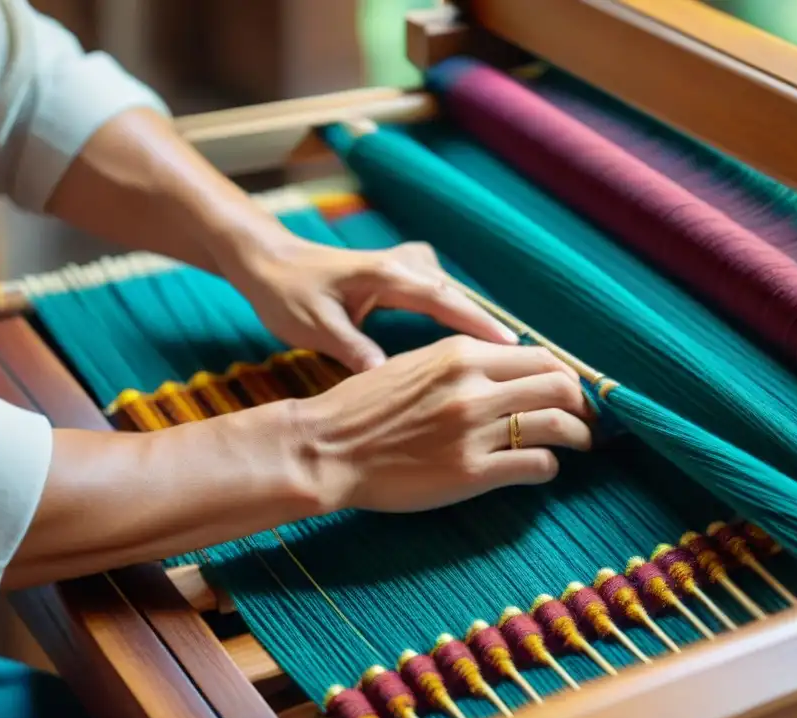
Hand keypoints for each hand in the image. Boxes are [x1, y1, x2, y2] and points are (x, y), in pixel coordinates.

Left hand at [226, 235, 518, 372]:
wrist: (269, 261)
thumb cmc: (287, 293)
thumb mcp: (314, 327)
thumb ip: (352, 349)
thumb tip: (386, 376)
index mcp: (388, 274)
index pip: (447, 301)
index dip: (481, 327)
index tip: (514, 351)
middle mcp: (405, 265)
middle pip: (461, 299)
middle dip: (491, 332)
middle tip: (527, 365)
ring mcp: (407, 265)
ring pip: (455, 298)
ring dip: (478, 328)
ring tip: (510, 364)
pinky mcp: (404, 274)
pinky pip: (443, 298)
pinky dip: (460, 321)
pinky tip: (472, 351)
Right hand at [287, 336, 593, 513]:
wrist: (326, 447)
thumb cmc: (363, 408)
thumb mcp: (415, 366)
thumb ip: (462, 365)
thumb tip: (508, 372)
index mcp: (460, 354)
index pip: (541, 357)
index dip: (567, 376)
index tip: (571, 392)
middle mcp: (474, 386)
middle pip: (560, 386)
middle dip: (583, 406)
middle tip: (586, 421)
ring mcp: (474, 430)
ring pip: (559, 425)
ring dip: (579, 437)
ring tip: (580, 445)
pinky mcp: (471, 472)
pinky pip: (536, 465)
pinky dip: (549, 467)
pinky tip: (543, 469)